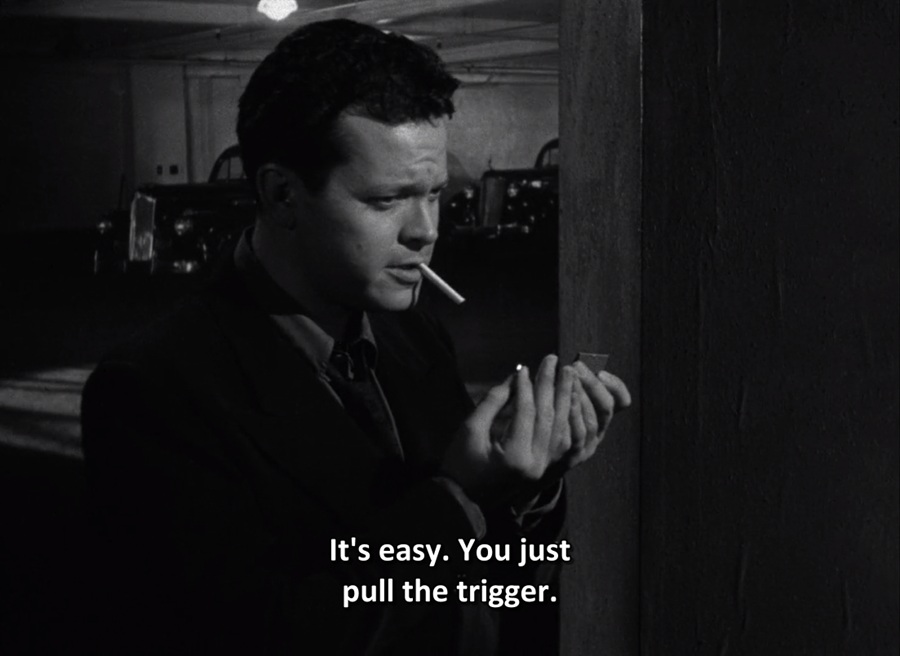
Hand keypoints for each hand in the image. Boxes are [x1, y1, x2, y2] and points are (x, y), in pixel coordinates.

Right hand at [440, 355, 576, 505]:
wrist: (462, 500)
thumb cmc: (460, 463)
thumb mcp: (470, 429)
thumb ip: (493, 401)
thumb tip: (516, 377)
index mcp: (515, 456)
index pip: (526, 413)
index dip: (525, 387)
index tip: (524, 367)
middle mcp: (535, 464)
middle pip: (550, 418)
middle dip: (551, 386)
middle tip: (553, 360)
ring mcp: (543, 469)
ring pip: (561, 429)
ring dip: (565, 399)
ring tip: (567, 375)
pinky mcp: (545, 469)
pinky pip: (562, 441)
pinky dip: (565, 419)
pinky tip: (567, 400)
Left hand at [550, 361, 630, 474]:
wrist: (530, 465)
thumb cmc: (542, 424)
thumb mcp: (554, 400)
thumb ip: (564, 385)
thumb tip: (570, 364)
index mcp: (599, 417)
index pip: (621, 401)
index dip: (616, 386)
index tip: (601, 372)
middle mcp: (597, 432)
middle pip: (606, 407)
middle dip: (592, 385)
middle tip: (576, 367)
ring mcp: (586, 446)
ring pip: (593, 421)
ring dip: (583, 398)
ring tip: (571, 381)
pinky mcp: (572, 457)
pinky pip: (578, 436)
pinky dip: (574, 416)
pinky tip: (566, 401)